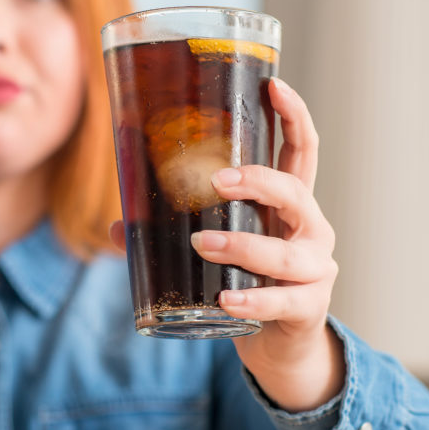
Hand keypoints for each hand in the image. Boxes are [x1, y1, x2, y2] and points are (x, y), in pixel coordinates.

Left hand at [195, 77, 340, 410]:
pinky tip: (226, 298)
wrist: (281, 346)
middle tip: (215, 181)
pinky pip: (282, 302)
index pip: (301, 152)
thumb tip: (113, 227)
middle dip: (258, 182)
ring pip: (285, 253)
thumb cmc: (248, 280)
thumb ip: (170, 234)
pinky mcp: (308, 308)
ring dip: (242, 245)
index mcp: (290, 206)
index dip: (292, 115)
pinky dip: (252, 299)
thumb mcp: (220, 249)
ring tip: (203, 243)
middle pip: (296, 193)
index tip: (274, 83)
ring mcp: (315, 270)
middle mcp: (310, 230)